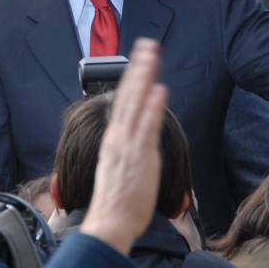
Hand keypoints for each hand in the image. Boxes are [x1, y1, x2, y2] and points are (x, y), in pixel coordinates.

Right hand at [80, 38, 168, 254]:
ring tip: (153, 56)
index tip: (139, 60)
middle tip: (147, 44)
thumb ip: (123, 151)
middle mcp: (118, 137)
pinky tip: (159, 89)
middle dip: (138, 68)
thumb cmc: (115, 203)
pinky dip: (152, 106)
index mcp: (112, 140)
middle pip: (128, 95)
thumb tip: (131, 142)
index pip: (122, 101)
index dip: (132, 79)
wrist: (109, 223)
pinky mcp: (140, 156)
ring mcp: (129, 145)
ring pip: (137, 103)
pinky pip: (147, 126)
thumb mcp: (115, 170)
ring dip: (145, 77)